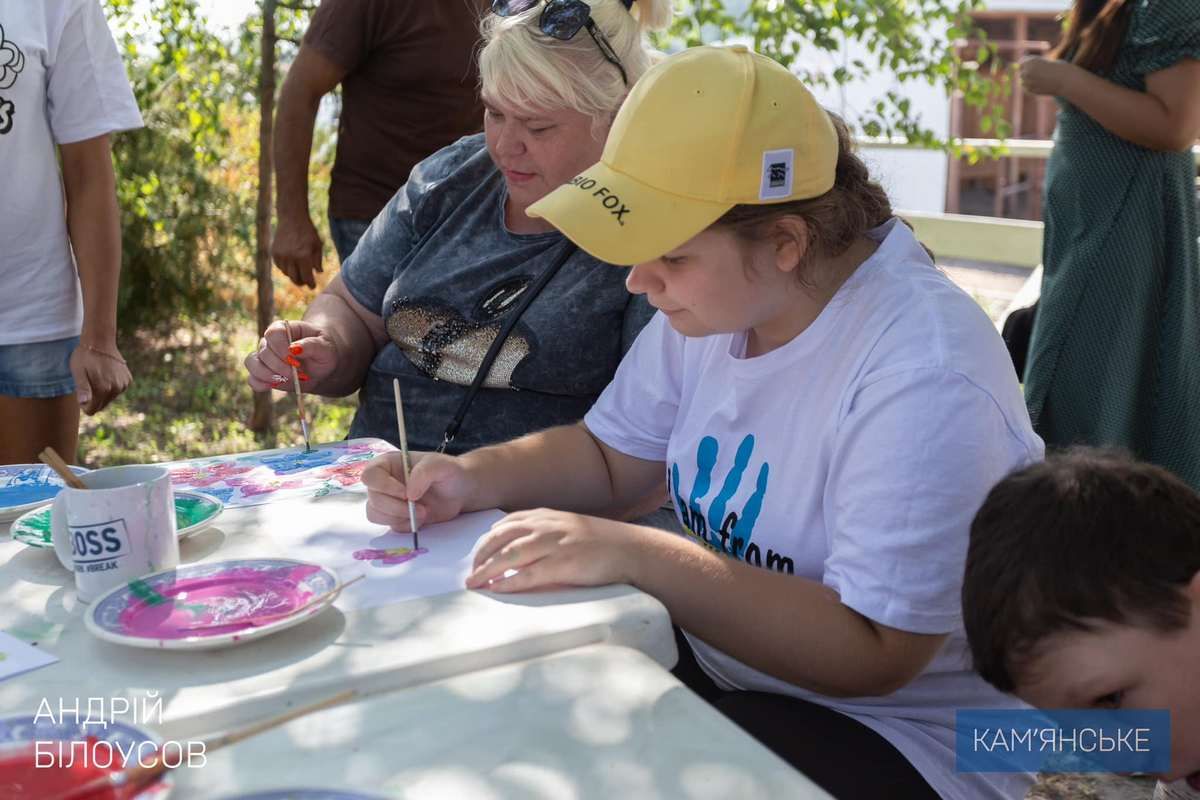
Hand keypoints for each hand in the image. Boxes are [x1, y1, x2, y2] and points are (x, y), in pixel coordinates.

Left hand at [70, 342, 131, 414]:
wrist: (100, 341)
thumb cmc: (85, 357)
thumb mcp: (78, 372)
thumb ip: (82, 388)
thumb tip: (84, 403)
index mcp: (103, 389)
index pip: (93, 409)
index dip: (84, 405)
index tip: (81, 393)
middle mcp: (116, 389)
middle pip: (102, 405)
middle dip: (94, 398)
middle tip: (88, 382)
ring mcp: (124, 384)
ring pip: (110, 398)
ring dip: (103, 392)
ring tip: (97, 377)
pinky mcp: (128, 380)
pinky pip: (117, 390)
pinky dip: (111, 386)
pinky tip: (106, 375)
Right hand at [244, 319, 337, 391]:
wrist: (321, 366)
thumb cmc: (323, 351)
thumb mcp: (325, 347)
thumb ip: (311, 345)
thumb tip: (293, 348)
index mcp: (284, 328)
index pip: (273, 333)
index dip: (281, 348)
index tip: (295, 361)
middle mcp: (270, 341)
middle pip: (263, 351)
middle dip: (280, 366)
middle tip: (297, 374)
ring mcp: (263, 357)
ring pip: (252, 363)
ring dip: (268, 375)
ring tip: (286, 380)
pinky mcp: (262, 373)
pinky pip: (252, 379)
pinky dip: (261, 385)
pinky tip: (275, 386)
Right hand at [271, 214, 323, 288]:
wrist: (292, 218)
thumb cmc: (308, 232)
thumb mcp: (317, 245)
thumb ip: (318, 260)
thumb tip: (318, 273)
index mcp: (304, 257)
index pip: (307, 277)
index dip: (310, 284)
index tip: (313, 286)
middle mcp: (291, 258)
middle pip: (295, 279)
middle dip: (301, 282)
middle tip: (305, 282)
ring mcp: (281, 255)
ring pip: (287, 273)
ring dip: (293, 275)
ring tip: (299, 273)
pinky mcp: (274, 253)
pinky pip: (280, 267)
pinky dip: (286, 268)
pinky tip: (291, 266)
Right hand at [362, 452, 477, 529]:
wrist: (461, 491)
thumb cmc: (450, 472)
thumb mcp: (441, 464)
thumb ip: (423, 473)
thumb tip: (409, 494)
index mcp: (388, 464)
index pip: (370, 475)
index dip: (384, 487)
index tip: (406, 493)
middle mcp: (384, 483)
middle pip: (373, 499)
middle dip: (396, 507)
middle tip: (421, 508)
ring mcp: (389, 501)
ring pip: (376, 514)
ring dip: (399, 517)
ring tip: (423, 513)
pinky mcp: (396, 517)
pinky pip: (390, 526)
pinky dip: (405, 525)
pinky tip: (421, 519)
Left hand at [466, 509, 642, 592]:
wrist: (632, 550)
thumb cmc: (603, 543)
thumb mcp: (570, 528)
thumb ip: (546, 532)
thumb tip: (519, 549)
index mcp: (548, 516)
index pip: (508, 523)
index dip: (488, 538)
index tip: (477, 553)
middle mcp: (547, 526)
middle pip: (502, 537)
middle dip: (481, 555)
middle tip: (470, 572)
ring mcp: (555, 544)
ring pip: (509, 555)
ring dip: (487, 570)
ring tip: (474, 583)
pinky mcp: (563, 565)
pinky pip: (528, 574)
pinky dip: (508, 583)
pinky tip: (496, 590)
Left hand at [1019, 56, 1075, 96]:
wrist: (1066, 79)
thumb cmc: (1058, 68)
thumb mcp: (1044, 62)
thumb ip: (1032, 65)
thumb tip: (1017, 68)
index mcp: (1030, 61)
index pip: (1021, 62)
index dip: (1028, 64)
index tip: (1035, 66)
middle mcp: (1026, 71)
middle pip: (1021, 72)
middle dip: (1028, 73)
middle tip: (1040, 74)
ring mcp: (1027, 82)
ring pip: (1023, 81)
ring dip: (1029, 81)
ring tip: (1042, 80)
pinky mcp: (1030, 91)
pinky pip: (1027, 89)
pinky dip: (1032, 88)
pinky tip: (1042, 85)